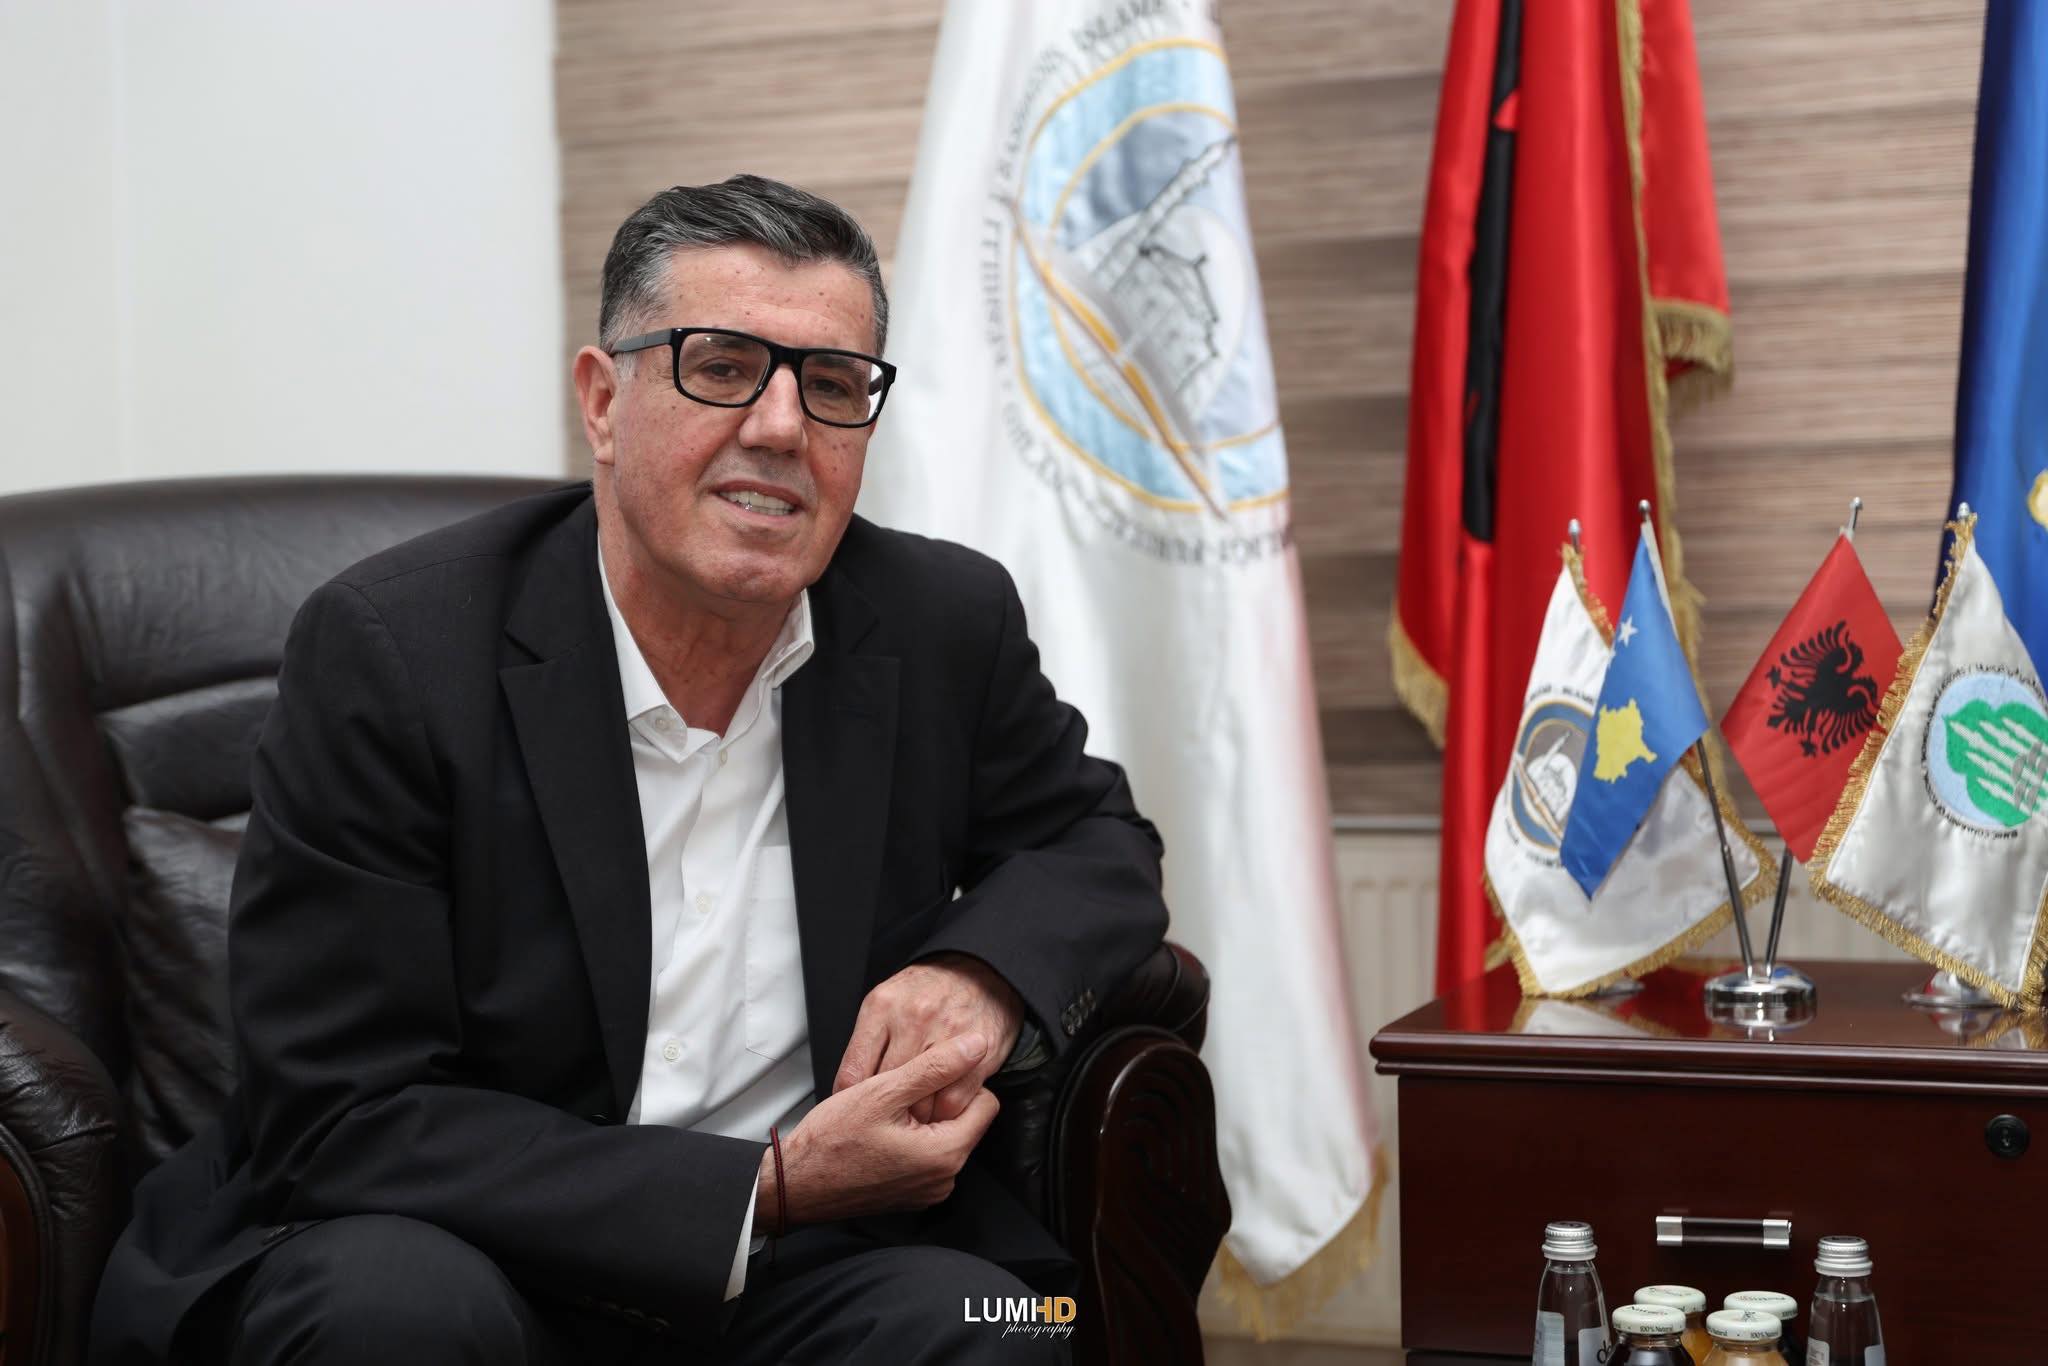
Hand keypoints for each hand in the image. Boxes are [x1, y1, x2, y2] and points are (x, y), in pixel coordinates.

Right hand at [759, 1032, 999, 1227]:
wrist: (794, 1184)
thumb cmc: (831, 1140)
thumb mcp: (883, 1091)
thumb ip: (935, 1067)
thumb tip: (976, 1045)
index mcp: (945, 1154)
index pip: (986, 1102)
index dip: (959, 1080)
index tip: (928, 1073)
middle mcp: (945, 1180)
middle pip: (967, 1121)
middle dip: (939, 1101)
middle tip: (898, 1091)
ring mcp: (928, 1192)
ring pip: (946, 1137)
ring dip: (925, 1119)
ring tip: (886, 1114)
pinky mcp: (912, 1196)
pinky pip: (928, 1158)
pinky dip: (913, 1141)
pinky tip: (882, 1133)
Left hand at [834, 952, 1024, 1122]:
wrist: (980, 971)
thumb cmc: (928, 992)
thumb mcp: (886, 1001)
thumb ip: (867, 1041)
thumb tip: (850, 1089)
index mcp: (882, 1007)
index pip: (854, 1073)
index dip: (852, 1103)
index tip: (857, 1114)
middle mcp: (912, 1019)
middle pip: (887, 1089)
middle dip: (885, 1113)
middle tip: (886, 1123)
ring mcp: (946, 1035)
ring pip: (920, 1101)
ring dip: (916, 1119)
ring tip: (915, 1121)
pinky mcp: (977, 1053)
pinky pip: (952, 1101)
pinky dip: (944, 1115)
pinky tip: (941, 1111)